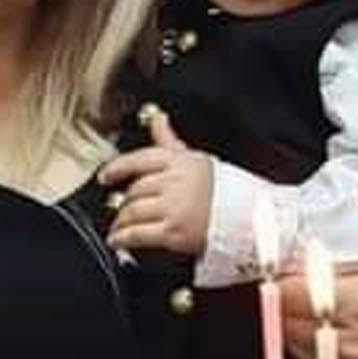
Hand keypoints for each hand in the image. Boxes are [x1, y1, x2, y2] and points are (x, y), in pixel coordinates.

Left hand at [99, 109, 214, 259]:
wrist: (252, 222)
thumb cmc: (228, 192)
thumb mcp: (198, 159)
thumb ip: (171, 141)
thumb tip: (157, 118)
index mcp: (181, 161)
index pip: (139, 159)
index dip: (117, 168)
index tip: (105, 176)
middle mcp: (175, 182)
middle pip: (134, 189)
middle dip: (125, 202)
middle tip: (121, 209)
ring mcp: (173, 207)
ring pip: (132, 211)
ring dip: (121, 221)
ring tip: (118, 227)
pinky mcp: (174, 232)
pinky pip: (137, 233)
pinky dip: (122, 238)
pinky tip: (117, 240)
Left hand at [276, 176, 357, 358]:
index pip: (285, 290)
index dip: (279, 269)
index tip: (291, 255)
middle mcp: (351, 346)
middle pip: (281, 319)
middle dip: (286, 293)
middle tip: (306, 273)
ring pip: (294, 346)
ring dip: (299, 322)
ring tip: (325, 301)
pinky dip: (321, 349)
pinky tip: (347, 333)